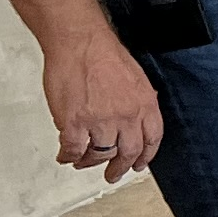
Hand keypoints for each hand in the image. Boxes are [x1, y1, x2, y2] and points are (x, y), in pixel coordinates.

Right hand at [43, 25, 163, 181]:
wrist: (79, 42)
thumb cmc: (103, 53)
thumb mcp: (136, 79)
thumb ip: (137, 101)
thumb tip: (134, 118)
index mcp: (145, 104)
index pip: (152, 139)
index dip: (146, 156)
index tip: (140, 164)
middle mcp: (126, 116)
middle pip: (128, 152)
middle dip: (120, 167)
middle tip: (114, 174)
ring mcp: (100, 122)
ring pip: (99, 154)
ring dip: (91, 162)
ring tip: (84, 163)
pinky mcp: (74, 123)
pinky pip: (73, 149)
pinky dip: (68, 156)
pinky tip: (66, 156)